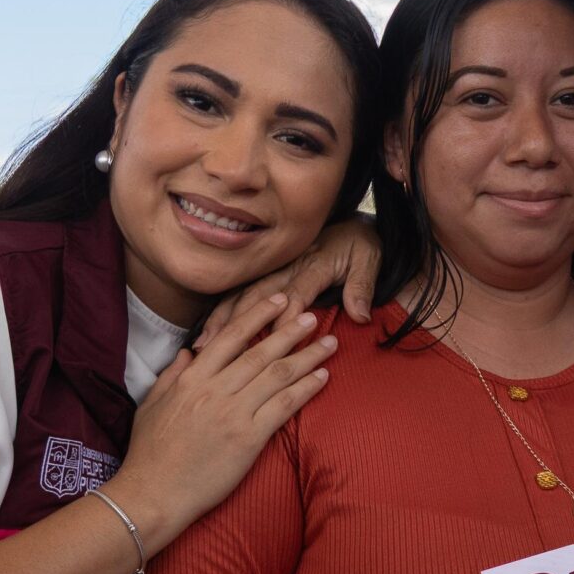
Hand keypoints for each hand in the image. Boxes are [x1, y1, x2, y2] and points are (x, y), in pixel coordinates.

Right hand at [116, 294, 338, 539]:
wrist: (152, 494)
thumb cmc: (148, 454)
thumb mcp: (150, 405)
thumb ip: (171, 375)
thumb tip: (188, 352)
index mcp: (190, 379)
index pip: (230, 337)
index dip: (257, 315)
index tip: (279, 301)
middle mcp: (214, 390)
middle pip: (260, 352)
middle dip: (290, 331)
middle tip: (312, 315)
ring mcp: (233, 413)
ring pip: (278, 375)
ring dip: (308, 356)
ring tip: (330, 343)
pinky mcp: (248, 439)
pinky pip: (284, 406)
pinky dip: (306, 389)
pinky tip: (322, 377)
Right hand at [195, 218, 381, 347]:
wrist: (354, 225)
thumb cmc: (361, 247)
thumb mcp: (370, 261)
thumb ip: (363, 287)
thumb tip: (360, 315)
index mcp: (314, 264)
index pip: (295, 294)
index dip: (284, 320)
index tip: (271, 344)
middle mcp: (288, 266)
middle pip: (257, 294)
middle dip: (238, 322)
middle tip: (219, 349)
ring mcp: (274, 268)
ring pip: (242, 294)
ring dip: (223, 319)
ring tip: (204, 345)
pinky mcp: (268, 272)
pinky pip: (240, 292)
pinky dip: (224, 312)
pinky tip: (210, 332)